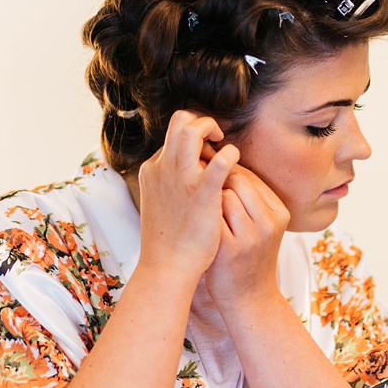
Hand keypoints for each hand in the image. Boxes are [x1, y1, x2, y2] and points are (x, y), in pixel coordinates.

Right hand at [135, 110, 240, 283]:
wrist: (167, 265)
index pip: (171, 138)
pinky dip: (229, 154)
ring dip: (209, 127)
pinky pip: (220, 161)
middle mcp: (163, 168)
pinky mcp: (201, 192)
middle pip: (178, 123)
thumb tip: (186, 171)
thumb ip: (169, 182)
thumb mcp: (159, 202)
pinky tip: (235, 160)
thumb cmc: (167, 239)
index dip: (189, 140)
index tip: (203, 151)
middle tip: (214, 135)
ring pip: (191, 130)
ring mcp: (180, 178)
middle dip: (198, 121)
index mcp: (152, 170)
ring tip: (223, 142)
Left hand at [207, 163, 288, 314]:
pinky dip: (200, 213)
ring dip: (207, 195)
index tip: (207, 176)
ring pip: (223, 193)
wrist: (248, 296)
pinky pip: (210, 215)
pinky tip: (194, 220)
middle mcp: (270, 222)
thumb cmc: (247, 254)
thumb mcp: (260, 225)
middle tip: (197, 186)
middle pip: (237, 179)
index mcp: (279, 212)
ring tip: (199, 206)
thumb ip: (248, 198)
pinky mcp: (230, 249)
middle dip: (214, 177)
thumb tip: (221, 160)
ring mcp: (251, 236)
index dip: (224, 170)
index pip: (249, 175)